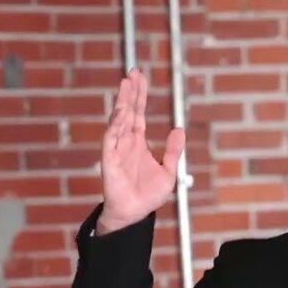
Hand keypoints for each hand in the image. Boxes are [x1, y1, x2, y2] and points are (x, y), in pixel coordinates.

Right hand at [96, 68, 185, 234]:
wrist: (135, 214)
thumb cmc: (148, 195)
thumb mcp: (168, 171)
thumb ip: (173, 151)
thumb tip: (179, 129)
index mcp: (138, 142)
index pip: (138, 113)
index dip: (139, 95)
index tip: (140, 77)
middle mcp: (126, 141)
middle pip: (127, 111)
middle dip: (130, 92)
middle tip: (133, 72)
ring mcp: (116, 149)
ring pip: (118, 121)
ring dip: (122, 103)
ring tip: (126, 86)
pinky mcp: (108, 160)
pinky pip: (111, 139)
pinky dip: (115, 125)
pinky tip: (121, 112)